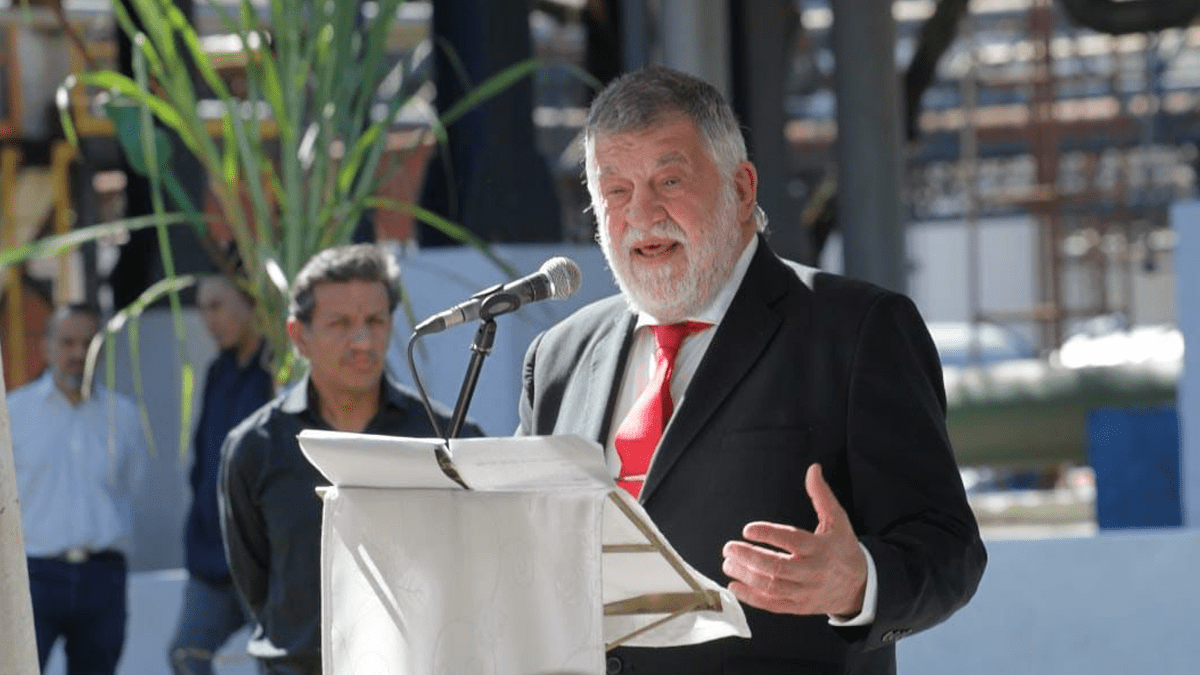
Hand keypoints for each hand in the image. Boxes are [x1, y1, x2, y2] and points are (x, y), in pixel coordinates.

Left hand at [721, 463, 867, 616]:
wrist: (859, 585)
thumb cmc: (842, 548)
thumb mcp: (837, 520)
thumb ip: (821, 495)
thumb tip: (813, 469)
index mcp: (821, 548)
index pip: (792, 540)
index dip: (768, 534)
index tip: (748, 529)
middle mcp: (813, 571)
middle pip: (777, 566)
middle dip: (749, 557)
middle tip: (729, 547)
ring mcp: (805, 592)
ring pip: (771, 586)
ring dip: (746, 575)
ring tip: (728, 563)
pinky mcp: (799, 607)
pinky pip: (772, 605)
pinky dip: (751, 597)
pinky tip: (734, 586)